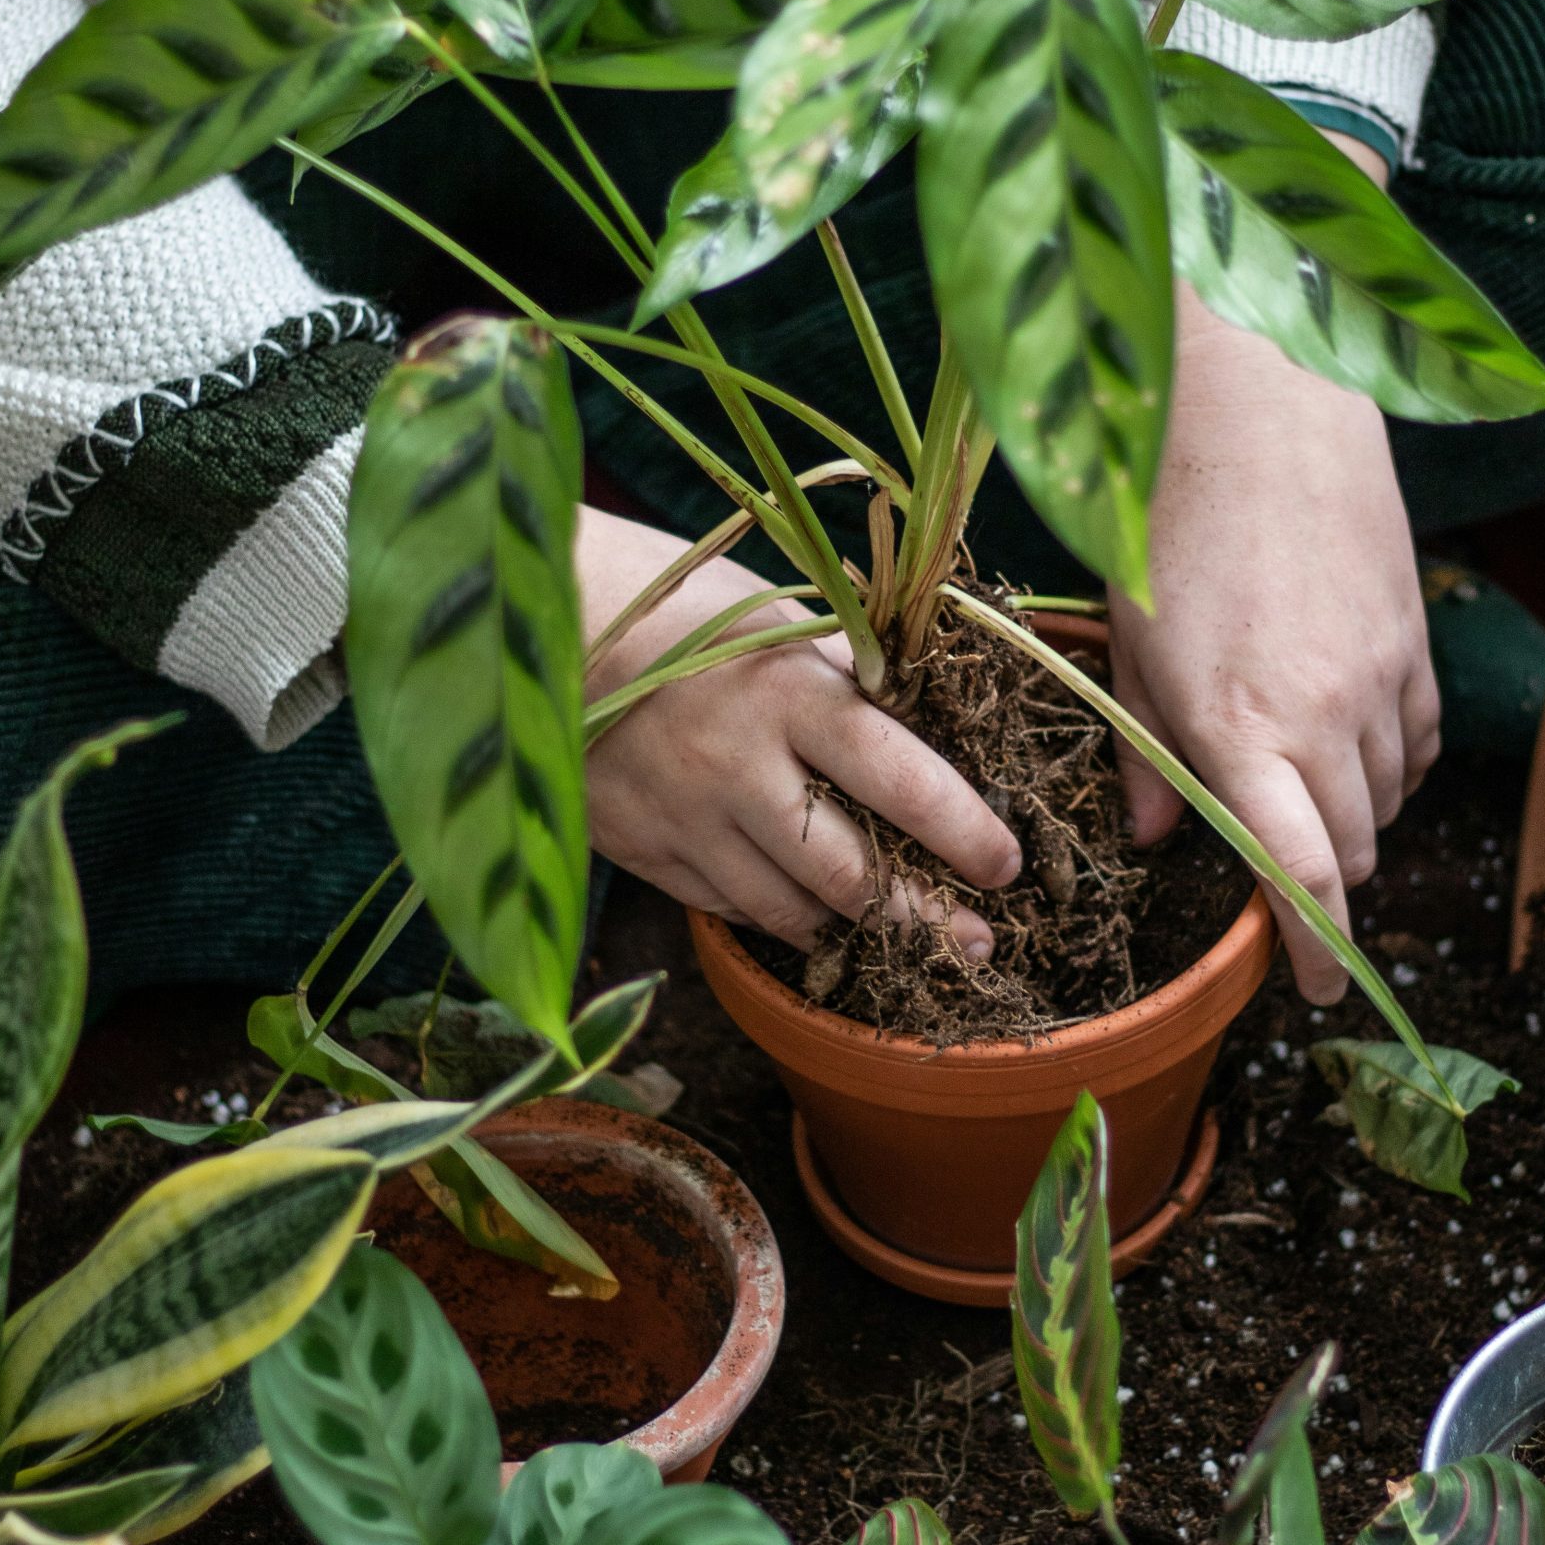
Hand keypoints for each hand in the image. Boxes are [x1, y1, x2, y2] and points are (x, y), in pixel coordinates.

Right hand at [576, 506, 1020, 953]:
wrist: (538, 623)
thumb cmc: (678, 604)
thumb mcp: (776, 616)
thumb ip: (847, 676)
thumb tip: (932, 721)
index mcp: (789, 692)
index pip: (902, 781)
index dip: (966, 833)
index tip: (1006, 865)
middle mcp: (739, 767)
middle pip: (852, 874)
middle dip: (926, 916)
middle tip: (977, 939)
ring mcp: (685, 817)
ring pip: (792, 911)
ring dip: (854, 927)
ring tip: (898, 931)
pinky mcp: (641, 848)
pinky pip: (730, 909)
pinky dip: (778, 916)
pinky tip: (808, 912)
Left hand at [1108, 164, 1439, 1000]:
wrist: (1261, 407)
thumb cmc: (1169, 521)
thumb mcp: (1128, 641)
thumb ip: (1146, 747)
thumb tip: (1152, 835)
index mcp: (1239, 726)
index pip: (1301, 873)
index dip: (1310, 946)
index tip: (1308, 989)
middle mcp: (1324, 715)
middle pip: (1351, 851)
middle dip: (1316, 880)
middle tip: (1270, 868)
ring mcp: (1382, 678)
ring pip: (1386, 801)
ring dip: (1347, 819)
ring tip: (1291, 783)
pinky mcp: (1414, 643)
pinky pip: (1416, 746)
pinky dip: (1386, 768)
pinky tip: (1342, 741)